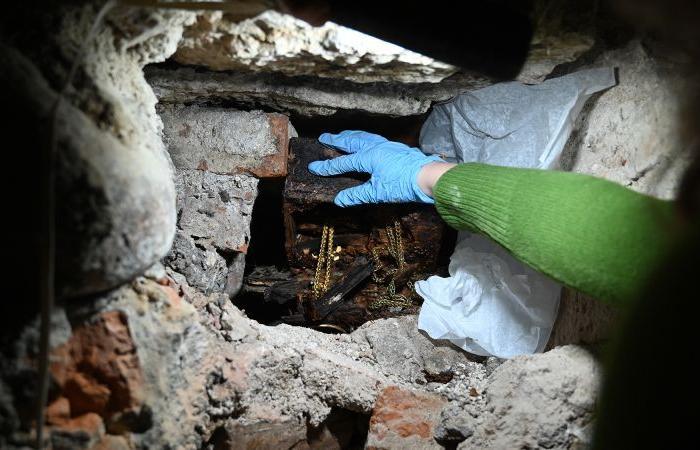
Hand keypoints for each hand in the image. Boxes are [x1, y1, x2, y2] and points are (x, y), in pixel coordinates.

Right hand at [308, 130, 445, 206]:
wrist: (428, 176)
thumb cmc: (403, 184)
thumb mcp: (377, 193)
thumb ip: (356, 195)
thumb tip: (338, 200)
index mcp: (369, 156)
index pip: (343, 162)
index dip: (328, 167)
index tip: (314, 167)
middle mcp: (376, 147)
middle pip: (352, 141)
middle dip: (337, 140)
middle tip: (324, 137)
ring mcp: (388, 145)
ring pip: (365, 136)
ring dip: (352, 135)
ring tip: (344, 134)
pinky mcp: (396, 148)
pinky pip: (375, 139)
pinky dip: (366, 137)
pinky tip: (368, 141)